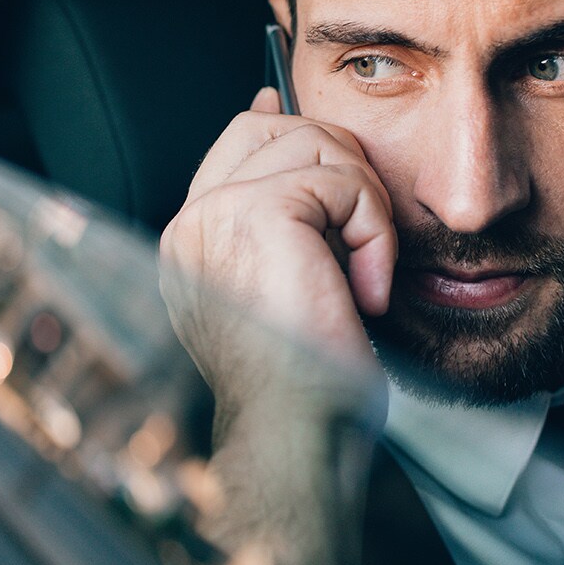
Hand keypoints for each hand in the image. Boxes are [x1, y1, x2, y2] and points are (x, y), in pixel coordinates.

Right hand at [158, 86, 395, 564]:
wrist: (298, 440)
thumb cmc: (304, 390)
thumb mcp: (288, 288)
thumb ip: (283, 219)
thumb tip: (276, 124)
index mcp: (190, 245)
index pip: (236, 145)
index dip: (289, 128)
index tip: (324, 141)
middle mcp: (191, 226)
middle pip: (278, 127)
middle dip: (341, 168)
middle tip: (363, 243)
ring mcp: (216, 216)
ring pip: (316, 143)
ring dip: (365, 206)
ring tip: (364, 275)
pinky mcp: (258, 214)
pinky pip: (341, 181)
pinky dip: (374, 232)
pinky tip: (366, 291)